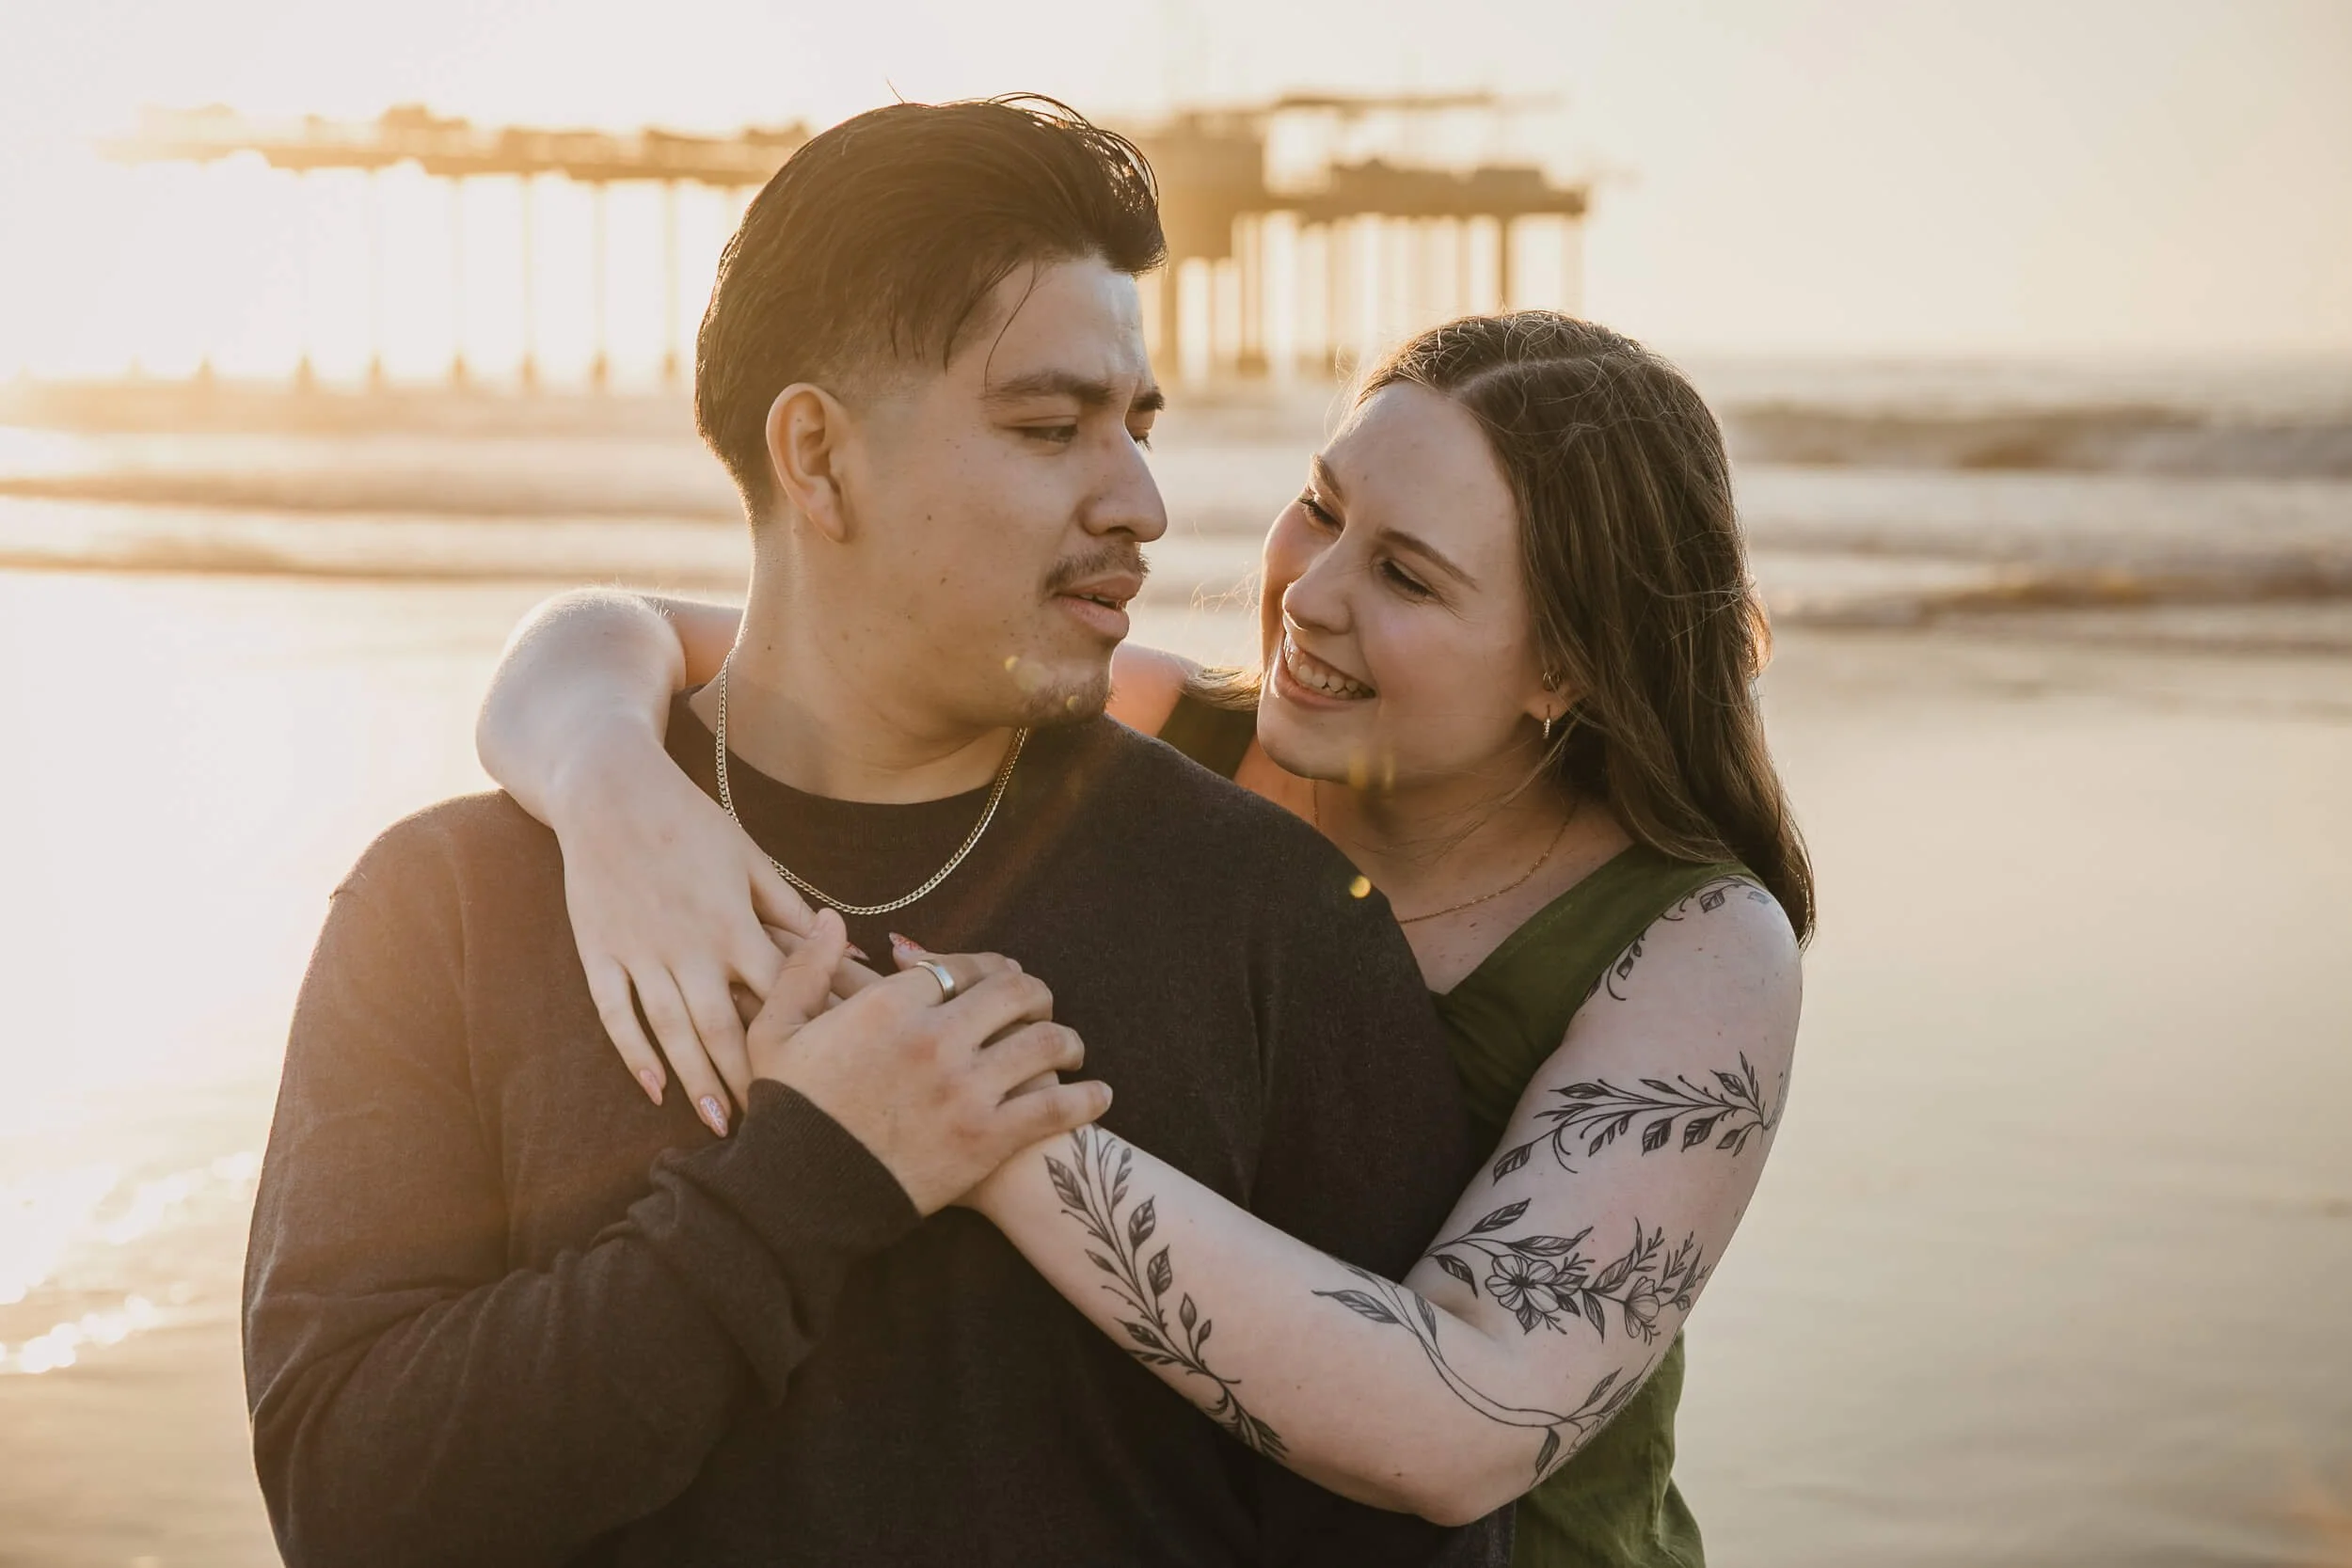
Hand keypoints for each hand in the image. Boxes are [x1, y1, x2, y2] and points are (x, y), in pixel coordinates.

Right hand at [551, 721, 818, 1133]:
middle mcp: (687, 944)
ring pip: (670, 1030)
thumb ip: (791, 910)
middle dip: (747, 1080)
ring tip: (718, 1124)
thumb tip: (850, 946)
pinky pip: (615, 1012)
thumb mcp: (750, 860)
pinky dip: (633, 1053)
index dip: (805, 1037)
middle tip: (772, 1127)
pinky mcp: (598, 951)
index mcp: (732, 922)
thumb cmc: (691, 822)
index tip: (830, 1076)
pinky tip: (653, 1088)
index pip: (778, 994)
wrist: (609, 789)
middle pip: (723, 1027)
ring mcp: (638, 951)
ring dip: (695, 1080)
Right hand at [745, 917, 1112, 1214]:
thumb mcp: (777, 1032)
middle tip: (1042, 1007)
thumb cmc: (787, 1115)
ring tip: (1072, 1051)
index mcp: (889, 1007)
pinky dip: (1085, 1098)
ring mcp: (965, 1089)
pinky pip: (1055, 1107)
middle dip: (1036, 995)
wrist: (798, 1201)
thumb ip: (806, 969)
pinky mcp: (986, 1138)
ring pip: (1045, 1043)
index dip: (985, 968)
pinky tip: (1097, 1095)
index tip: (997, 976)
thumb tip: (832, 919)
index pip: (960, 966)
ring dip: (1068, 1041)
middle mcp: (935, 1039)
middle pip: (1014, 993)